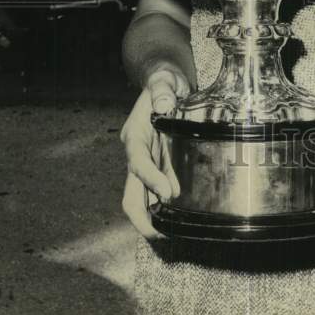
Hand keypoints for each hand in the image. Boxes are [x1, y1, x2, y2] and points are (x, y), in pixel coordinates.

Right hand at [120, 67, 189, 238]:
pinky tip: (183, 217)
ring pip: (144, 196)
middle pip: (132, 191)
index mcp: (135, 135)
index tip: (168, 193)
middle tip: (160, 236)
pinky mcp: (161, 163)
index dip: (150, 178)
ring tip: (173, 235)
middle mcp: (138, 153)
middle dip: (141, 217)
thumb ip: (162, 89)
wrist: (164, 79)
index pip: (138, 162)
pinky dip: (168, 205)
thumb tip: (164, 103)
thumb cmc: (164, 79)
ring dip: (154, 216)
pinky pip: (161, 188)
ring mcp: (148, 161)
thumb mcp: (164, 79)